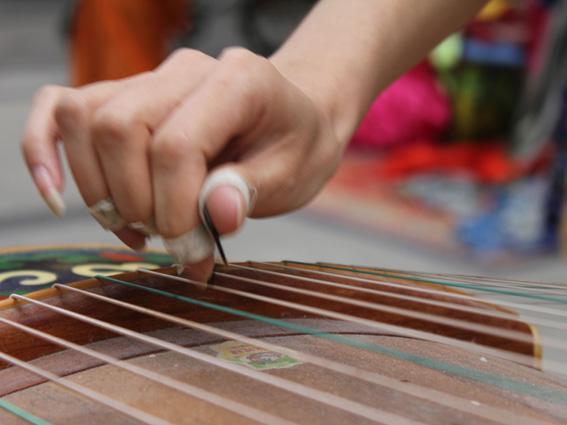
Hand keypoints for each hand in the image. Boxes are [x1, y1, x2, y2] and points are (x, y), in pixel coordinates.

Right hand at [21, 48, 343, 276]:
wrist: (294, 118)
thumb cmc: (296, 145)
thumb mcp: (295, 173)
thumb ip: (252, 191)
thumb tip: (214, 213)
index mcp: (238, 80)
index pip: (176, 143)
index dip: (172, 207)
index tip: (190, 248)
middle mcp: (186, 70)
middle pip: (119, 126)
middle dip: (135, 200)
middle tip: (167, 240)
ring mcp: (151, 79)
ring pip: (85, 118)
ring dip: (99, 190)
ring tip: (137, 229)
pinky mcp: (128, 98)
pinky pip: (65, 108)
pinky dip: (45, 149)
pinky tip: (58, 194)